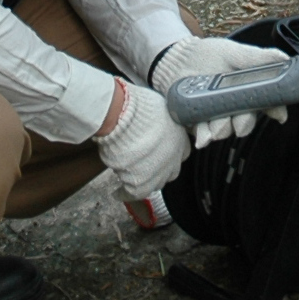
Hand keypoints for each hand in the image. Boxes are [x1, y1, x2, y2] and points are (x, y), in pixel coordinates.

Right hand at [94, 82, 192, 197]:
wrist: (125, 117)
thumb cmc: (141, 106)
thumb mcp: (162, 108)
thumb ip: (163, 121)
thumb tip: (157, 119)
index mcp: (181, 141)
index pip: (180, 153)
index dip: (169, 153)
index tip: (160, 151)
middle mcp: (173, 160)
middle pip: (170, 172)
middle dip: (160, 169)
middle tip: (145, 165)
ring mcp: (158, 173)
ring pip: (154, 183)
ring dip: (144, 180)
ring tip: (130, 175)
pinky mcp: (140, 183)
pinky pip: (133, 193)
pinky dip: (124, 193)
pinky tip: (117, 193)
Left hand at [152, 37, 290, 147]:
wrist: (178, 60)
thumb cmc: (208, 54)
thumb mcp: (235, 52)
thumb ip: (259, 57)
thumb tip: (284, 58)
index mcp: (249, 91)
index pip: (268, 104)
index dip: (275, 110)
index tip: (278, 114)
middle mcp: (236, 107)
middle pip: (246, 121)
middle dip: (244, 124)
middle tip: (240, 125)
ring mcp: (217, 116)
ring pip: (225, 129)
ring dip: (222, 130)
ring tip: (214, 128)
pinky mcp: (198, 122)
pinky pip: (203, 133)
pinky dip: (204, 137)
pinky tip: (203, 139)